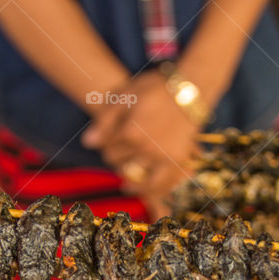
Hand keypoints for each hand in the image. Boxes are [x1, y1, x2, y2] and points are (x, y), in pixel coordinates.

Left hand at [82, 71, 200, 218]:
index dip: (105, 145)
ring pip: (137, 177)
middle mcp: (144, 148)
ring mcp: (161, 156)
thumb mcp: (125, 95)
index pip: (107, 149)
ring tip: (126, 181)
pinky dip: (150, 190)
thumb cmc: (155, 88)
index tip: (109, 141)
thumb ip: (105, 119)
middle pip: (119, 163)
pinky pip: (160, 184)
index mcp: (129, 132)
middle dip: (117, 159)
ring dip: (129, 177)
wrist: (190, 90)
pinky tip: (143, 191)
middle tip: (120, 154)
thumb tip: (87, 143)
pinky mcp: (177, 161)